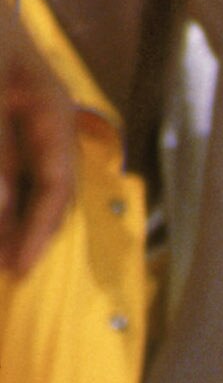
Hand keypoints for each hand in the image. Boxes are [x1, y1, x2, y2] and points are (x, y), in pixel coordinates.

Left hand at [0, 0, 75, 274]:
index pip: (57, 186)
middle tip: (3, 268)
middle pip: (44, 191)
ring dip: (8, 214)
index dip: (38, 231)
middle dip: (22, 231)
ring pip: (21, 181)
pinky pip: (11, 164)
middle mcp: (45, 122)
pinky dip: (4, 190)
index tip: (19, 269)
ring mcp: (23, 121)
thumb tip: (4, 210)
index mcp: (53, 113)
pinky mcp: (7, 122)